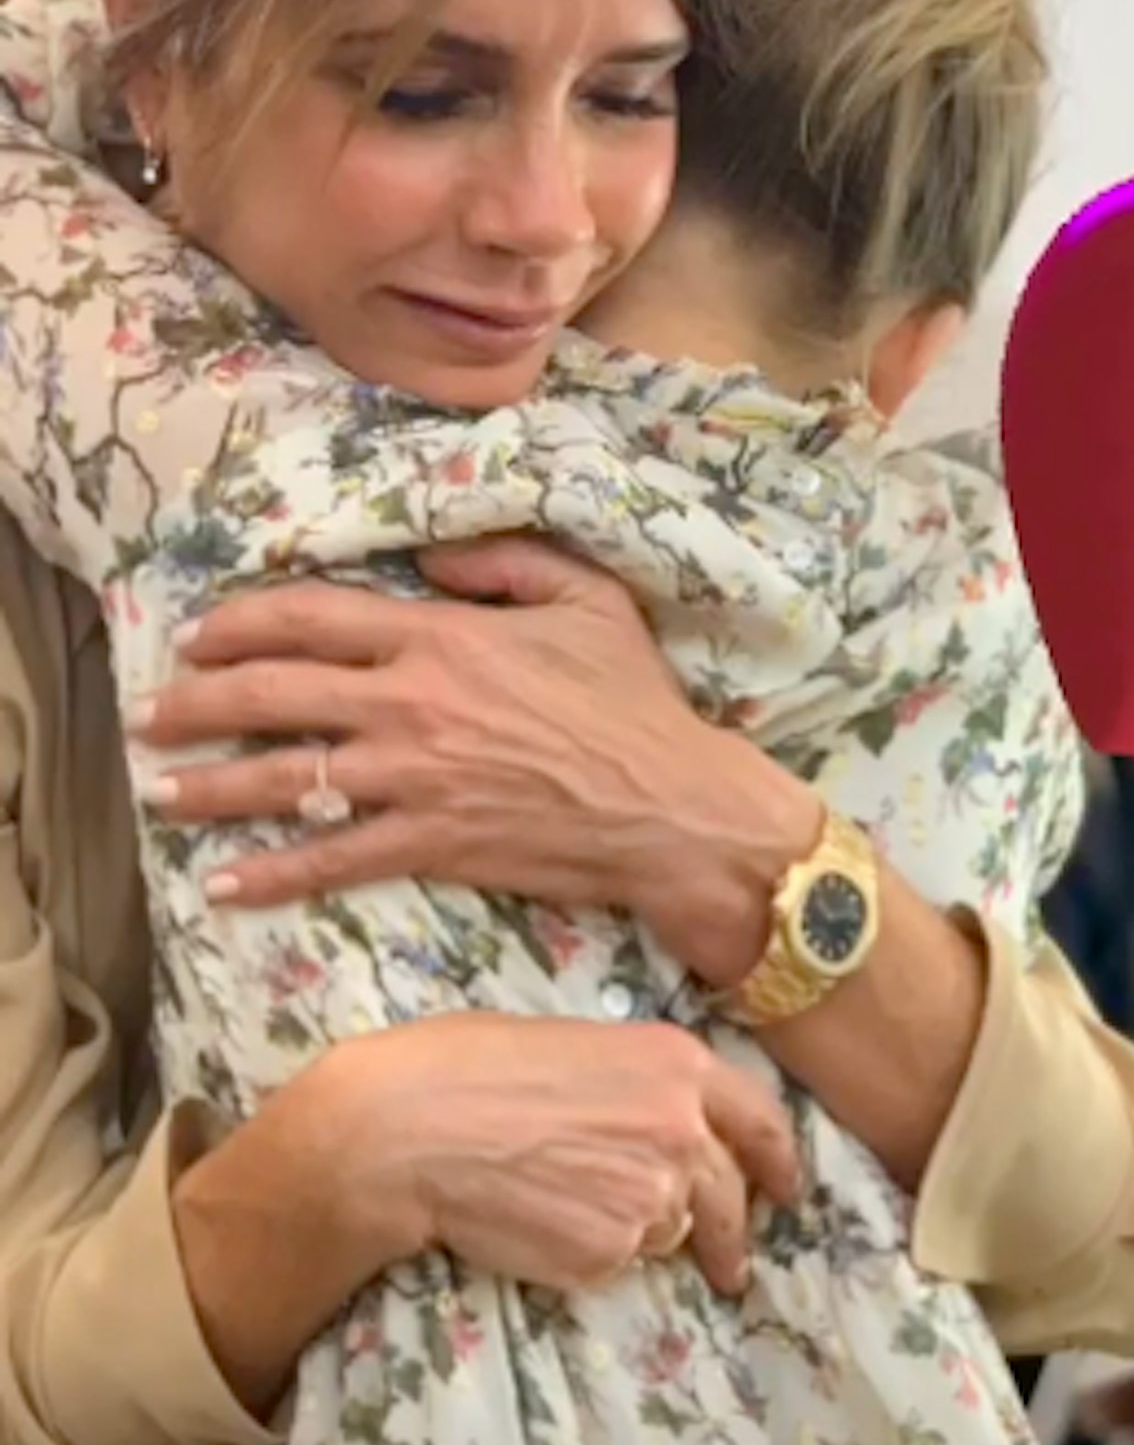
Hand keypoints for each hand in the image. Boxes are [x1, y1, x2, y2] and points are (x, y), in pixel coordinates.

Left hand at [130, 538, 818, 985]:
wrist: (672, 808)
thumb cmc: (637, 702)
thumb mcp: (587, 599)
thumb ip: (505, 562)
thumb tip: (431, 558)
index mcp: (440, 636)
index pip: (311, 617)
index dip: (240, 622)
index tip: (196, 634)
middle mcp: (408, 703)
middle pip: (272, 693)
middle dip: (196, 702)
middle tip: (151, 712)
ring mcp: (411, 779)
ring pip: (282, 779)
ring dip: (209, 786)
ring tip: (159, 792)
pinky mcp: (427, 845)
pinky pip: (329, 860)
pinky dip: (271, 876)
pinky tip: (224, 886)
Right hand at [334, 1010, 799, 1298]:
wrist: (409, 1129)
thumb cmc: (467, 1066)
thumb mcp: (576, 1044)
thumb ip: (636, 1085)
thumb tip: (654, 1118)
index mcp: (677, 1065)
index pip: (760, 1121)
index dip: (779, 1160)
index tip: (786, 1188)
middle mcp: (682, 1131)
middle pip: (731, 1196)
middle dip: (733, 1233)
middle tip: (729, 1262)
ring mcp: (651, 1197)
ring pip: (669, 1229)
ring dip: (645, 1231)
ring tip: (580, 1215)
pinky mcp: (610, 1253)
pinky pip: (618, 1259)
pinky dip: (594, 1252)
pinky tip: (545, 1225)